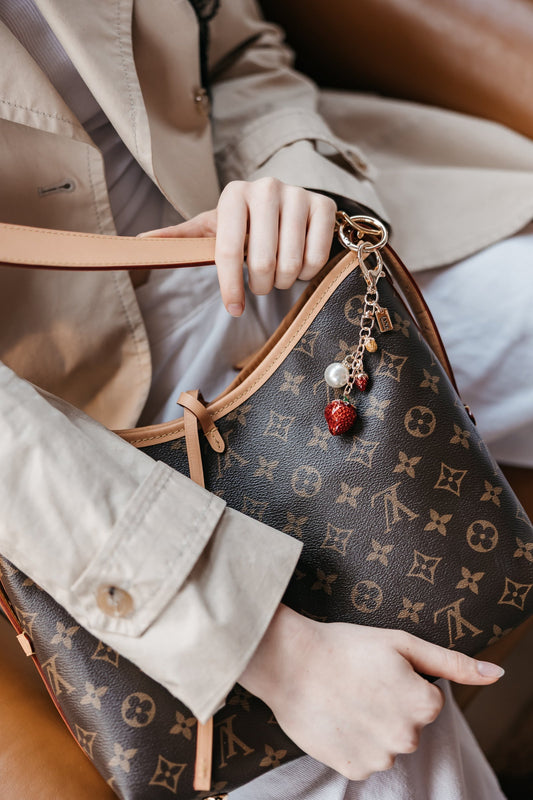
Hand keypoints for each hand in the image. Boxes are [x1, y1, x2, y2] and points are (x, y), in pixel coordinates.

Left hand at [139, 178, 336, 315]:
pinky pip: (316, 258)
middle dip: (261, 286)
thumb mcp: (214, 228)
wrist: (291, 207)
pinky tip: (301, 264)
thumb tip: (137, 245)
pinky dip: (307, 273)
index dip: (230, 287)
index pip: (228, 251)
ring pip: (291, 264)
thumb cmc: (245, 225)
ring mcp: (298, 194)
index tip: (234, 309)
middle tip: (261, 284)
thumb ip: (181, 238)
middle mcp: (266, 188)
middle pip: (262, 262)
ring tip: (280, 274)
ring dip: (284, 282)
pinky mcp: (324, 205)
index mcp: (233, 194)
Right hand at [239, 605, 503, 780]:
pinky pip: (365, 758)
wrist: (289, 661)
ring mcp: (379, 757)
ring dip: (372, 725)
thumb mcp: (402, 643)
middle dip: (391, 706)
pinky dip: (353, 741)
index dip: (403, 682)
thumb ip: (453, 663)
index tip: (378, 669)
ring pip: (387, 743)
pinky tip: (336, 716)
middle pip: (409, 725)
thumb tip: (497, 674)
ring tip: (345, 696)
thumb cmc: (345, 645)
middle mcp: (406, 738)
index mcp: (423, 705)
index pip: (427, 701)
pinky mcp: (353, 768)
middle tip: (360, 681)